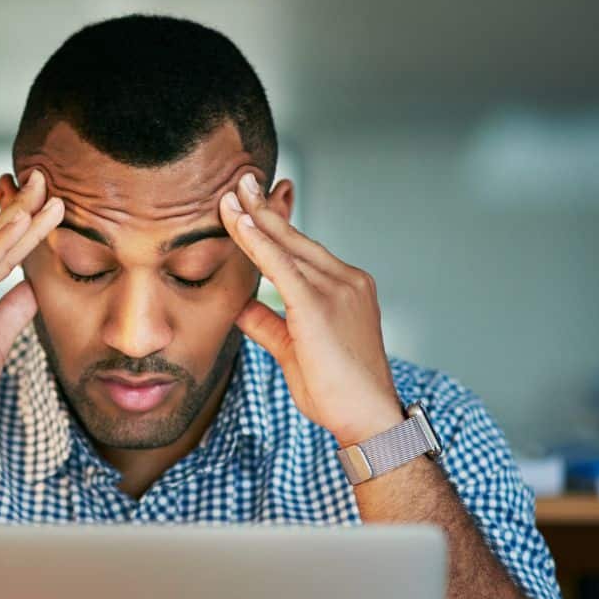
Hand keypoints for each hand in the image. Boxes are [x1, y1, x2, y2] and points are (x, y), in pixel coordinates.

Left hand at [219, 173, 403, 445]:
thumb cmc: (337, 392)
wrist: (367, 418)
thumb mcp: (293, 350)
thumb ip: (267, 324)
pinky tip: (240, 223)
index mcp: (345, 288)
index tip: (254, 202)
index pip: (302, 249)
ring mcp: (337, 290)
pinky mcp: (319, 306)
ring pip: (287, 246)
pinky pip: (281, 267)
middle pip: (296, 237)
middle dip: (264, 207)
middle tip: (240, 180)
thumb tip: (240, 306)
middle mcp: (346, 281)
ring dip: (256, 218)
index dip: (276, 225)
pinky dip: (259, 243)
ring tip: (232, 192)